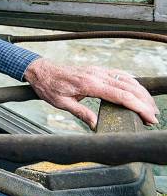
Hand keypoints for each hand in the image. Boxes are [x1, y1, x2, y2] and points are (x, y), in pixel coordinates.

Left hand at [23, 58, 159, 128]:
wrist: (40, 70)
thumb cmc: (49, 87)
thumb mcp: (61, 103)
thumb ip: (81, 113)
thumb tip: (96, 126)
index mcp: (89, 84)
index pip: (121, 96)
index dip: (138, 107)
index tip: (149, 117)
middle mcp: (97, 75)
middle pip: (129, 88)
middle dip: (145, 102)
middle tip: (154, 117)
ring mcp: (98, 70)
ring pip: (127, 80)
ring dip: (141, 93)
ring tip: (149, 107)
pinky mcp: (97, 69)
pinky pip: (119, 74)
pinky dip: (132, 83)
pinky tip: (138, 92)